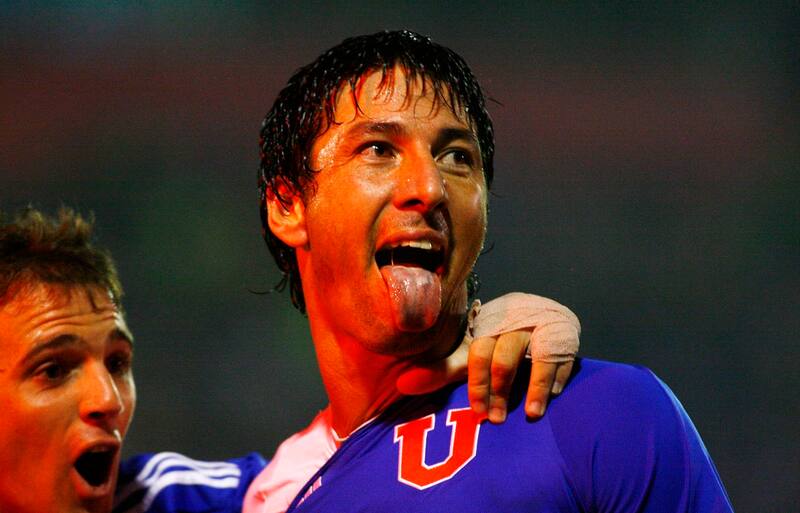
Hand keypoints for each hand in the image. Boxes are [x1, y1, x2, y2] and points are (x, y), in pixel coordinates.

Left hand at [397, 292, 579, 422]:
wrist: (542, 313)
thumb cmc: (498, 339)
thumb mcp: (473, 351)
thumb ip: (445, 369)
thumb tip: (403, 384)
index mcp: (486, 323)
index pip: (477, 351)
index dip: (476, 383)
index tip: (476, 411)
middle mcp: (511, 321)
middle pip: (503, 356)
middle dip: (499, 391)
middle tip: (496, 419)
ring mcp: (539, 325)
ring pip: (536, 356)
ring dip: (533, 388)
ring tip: (531, 414)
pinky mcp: (564, 333)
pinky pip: (561, 357)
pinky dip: (555, 379)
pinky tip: (549, 397)